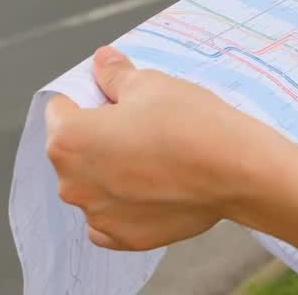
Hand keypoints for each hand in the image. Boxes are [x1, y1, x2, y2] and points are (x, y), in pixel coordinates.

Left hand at [45, 47, 297, 265]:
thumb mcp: (152, 84)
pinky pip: (111, 218)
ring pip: (94, 185)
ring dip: (112, 172)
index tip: (117, 98)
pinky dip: (126, 204)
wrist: (237, 171)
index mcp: (68, 140)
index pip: (60, 109)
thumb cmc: (191, 123)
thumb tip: (101, 61)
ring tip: (157, 158)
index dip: (89, 98)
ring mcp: (98, 215)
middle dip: (99, 137)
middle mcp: (72, 183)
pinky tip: (156, 187)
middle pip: (74, 151)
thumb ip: (116, 75)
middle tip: (143, 126)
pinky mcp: (124, 238)